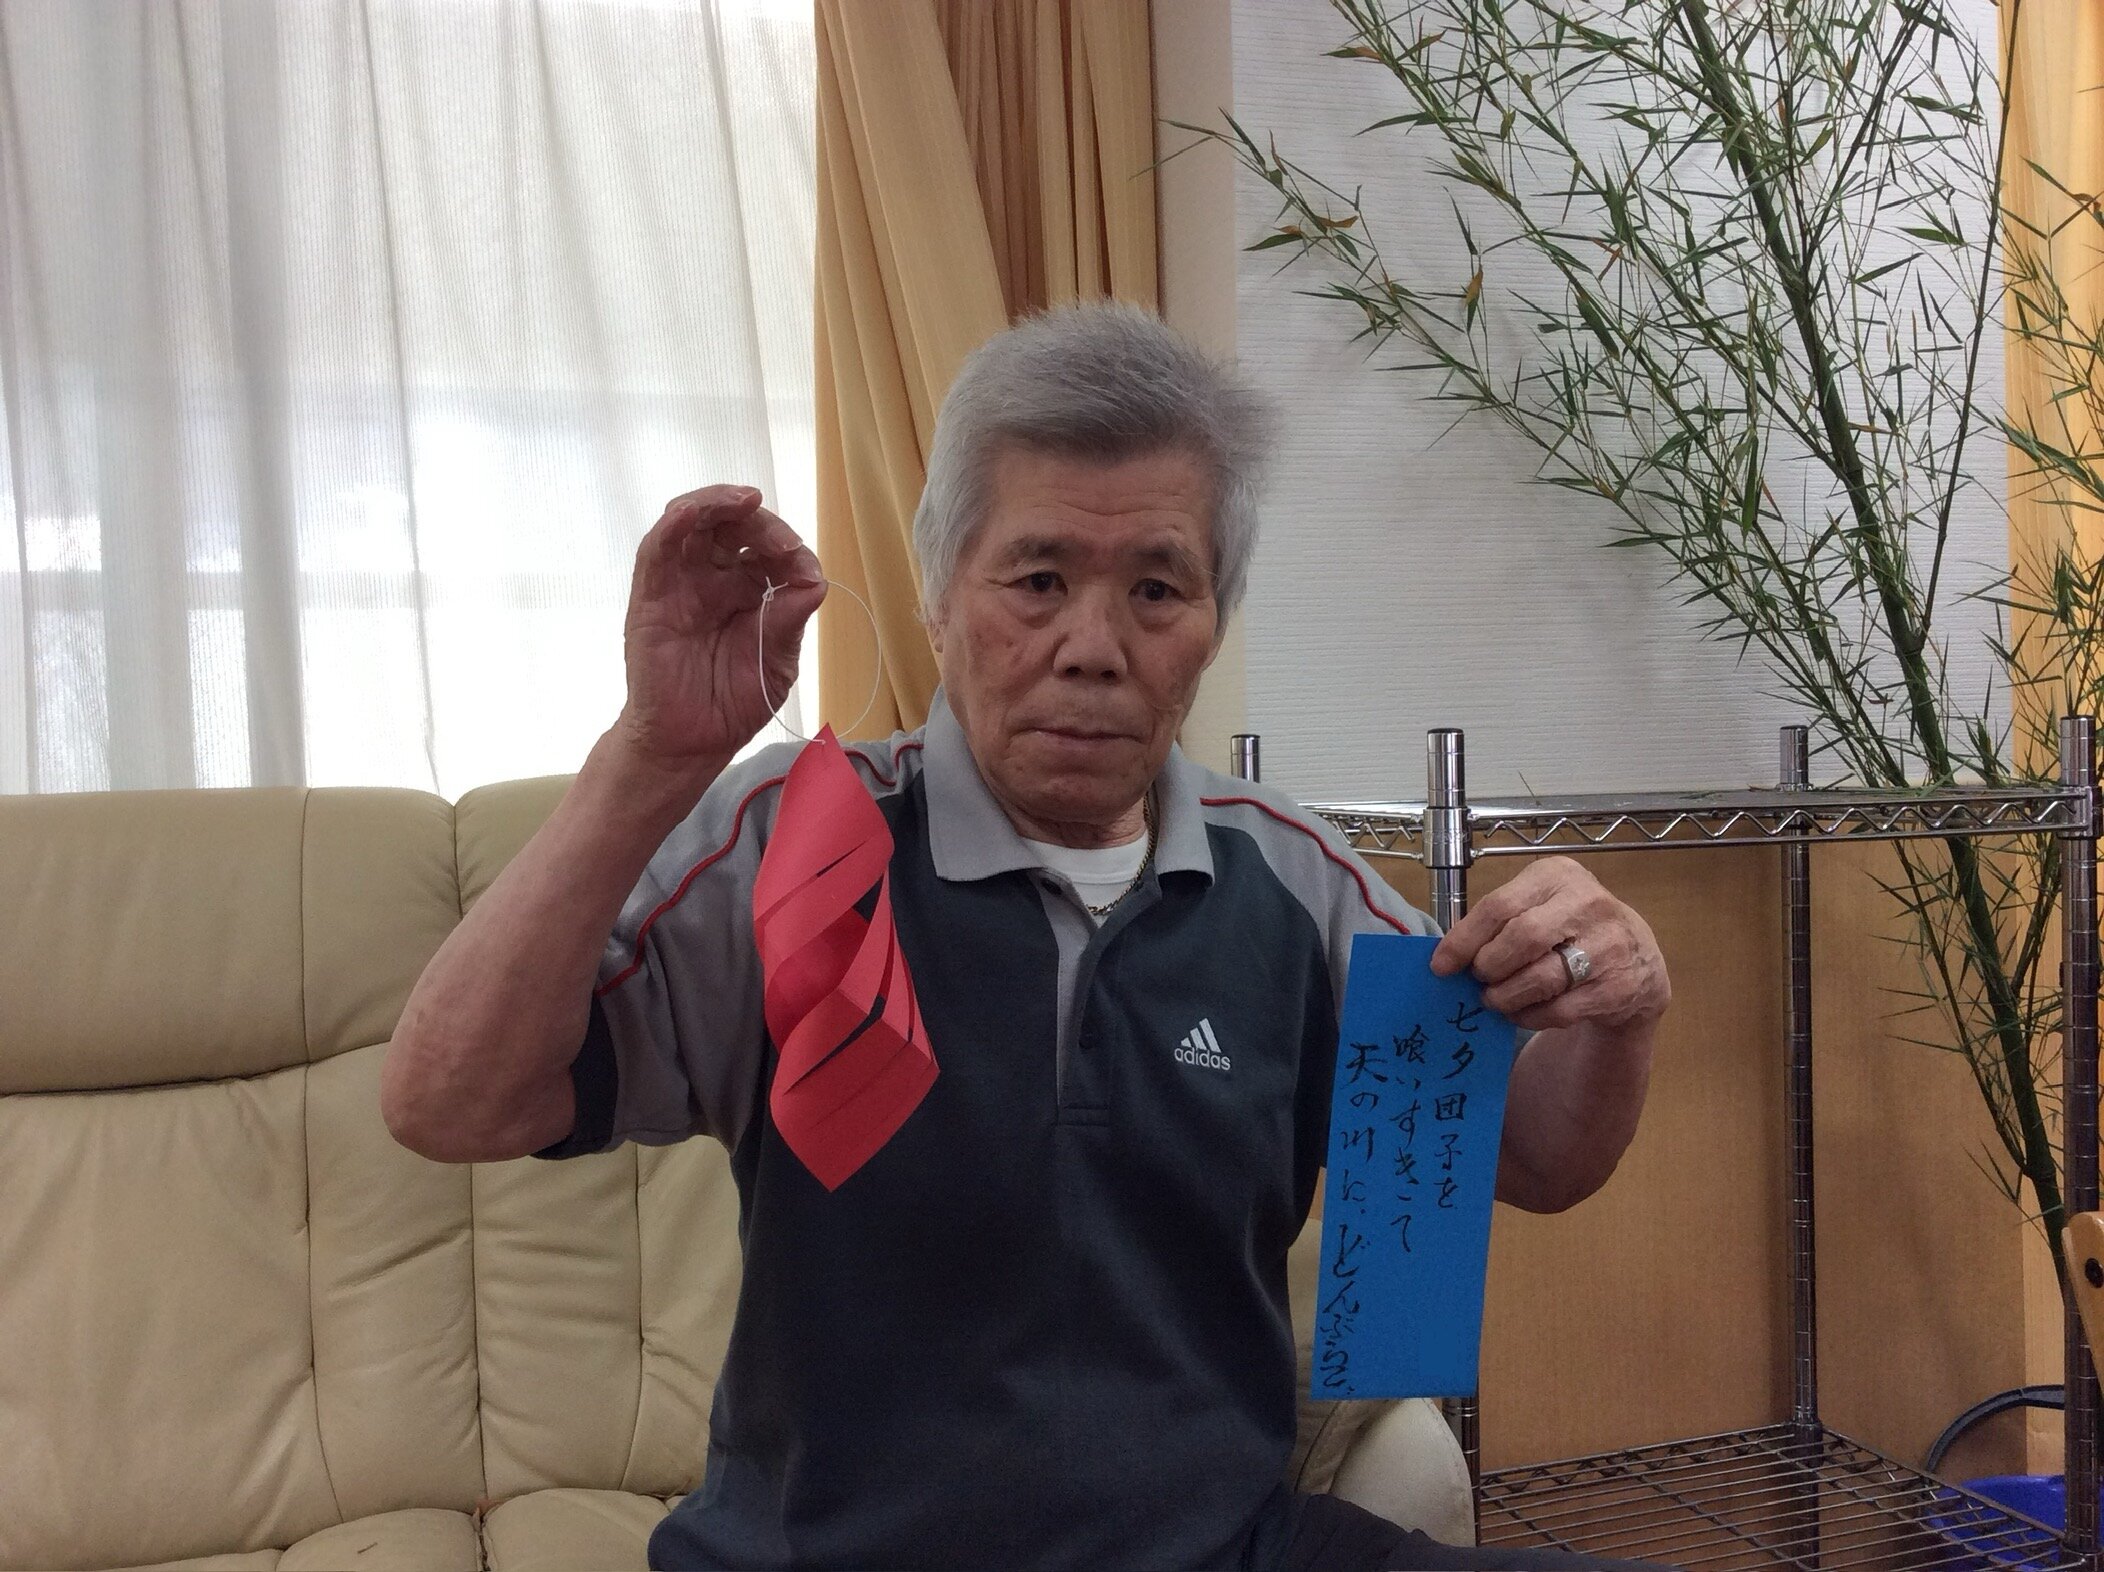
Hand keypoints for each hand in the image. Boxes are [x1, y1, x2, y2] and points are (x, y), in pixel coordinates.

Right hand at [610, 485, 826, 776]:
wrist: (691, 742)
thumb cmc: (733, 703)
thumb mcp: (777, 661)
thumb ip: (789, 620)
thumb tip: (817, 580)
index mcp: (748, 590)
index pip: (767, 549)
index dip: (789, 550)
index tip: (806, 571)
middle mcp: (713, 578)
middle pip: (732, 525)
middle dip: (761, 523)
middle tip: (783, 542)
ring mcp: (681, 582)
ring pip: (693, 522)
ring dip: (717, 503)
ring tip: (745, 501)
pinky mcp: (651, 595)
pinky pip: (657, 549)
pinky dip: (672, 524)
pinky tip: (688, 513)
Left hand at [1429, 856, 1669, 1032]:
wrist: (1638, 960)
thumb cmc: (1571, 928)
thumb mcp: (1540, 905)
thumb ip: (1500, 921)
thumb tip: (1448, 955)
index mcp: (1557, 876)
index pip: (1500, 906)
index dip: (1464, 940)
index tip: (1441, 965)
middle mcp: (1588, 904)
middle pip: (1522, 938)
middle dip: (1489, 966)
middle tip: (1478, 979)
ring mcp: (1609, 946)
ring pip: (1541, 978)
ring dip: (1506, 996)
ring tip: (1494, 999)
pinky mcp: (1618, 987)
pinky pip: (1559, 1009)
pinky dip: (1530, 1015)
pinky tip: (1521, 1012)